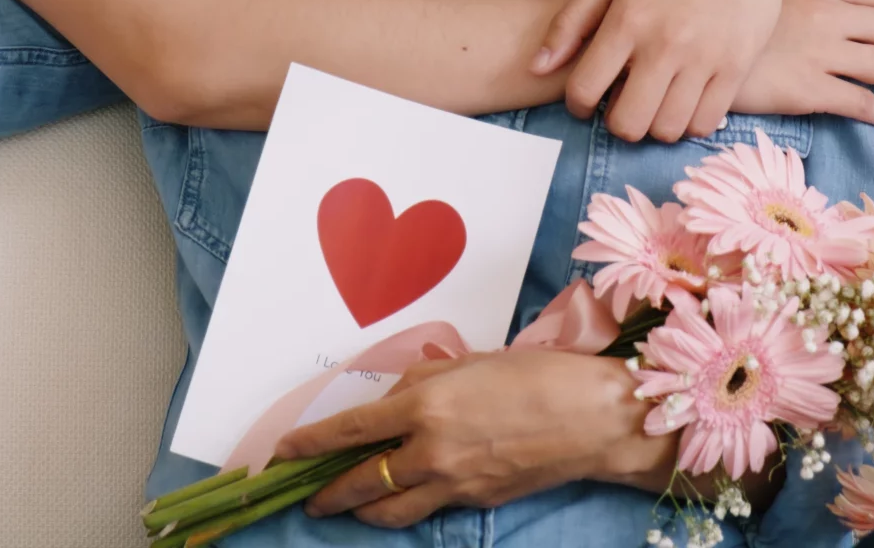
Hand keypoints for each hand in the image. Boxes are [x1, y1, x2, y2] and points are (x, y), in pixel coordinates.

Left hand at [276, 352, 665, 528]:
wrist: (590, 418)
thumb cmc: (533, 374)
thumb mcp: (467, 363)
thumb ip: (420, 382)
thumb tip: (390, 404)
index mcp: (425, 404)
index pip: (350, 430)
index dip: (311, 445)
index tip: (284, 454)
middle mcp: (431, 449)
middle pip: (361, 481)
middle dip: (329, 493)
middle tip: (310, 497)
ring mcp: (453, 482)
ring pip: (389, 509)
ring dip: (361, 509)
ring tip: (349, 505)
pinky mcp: (475, 502)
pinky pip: (426, 510)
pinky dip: (405, 507)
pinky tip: (402, 498)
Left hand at [539, 0, 873, 143]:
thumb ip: (570, 22)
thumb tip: (536, 68)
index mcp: (627, 21)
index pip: (585, 90)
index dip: (578, 105)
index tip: (586, 100)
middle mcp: (664, 45)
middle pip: (628, 124)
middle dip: (617, 122)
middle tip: (623, 104)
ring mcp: (704, 59)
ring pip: (668, 130)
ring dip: (654, 125)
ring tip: (655, 103)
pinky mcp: (737, 67)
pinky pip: (705, 123)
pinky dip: (689, 122)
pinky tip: (684, 101)